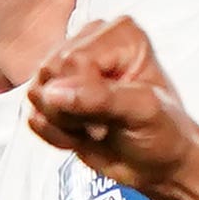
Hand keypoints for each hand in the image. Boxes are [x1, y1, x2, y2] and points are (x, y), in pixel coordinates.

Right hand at [23, 16, 196, 193]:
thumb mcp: (144, 112)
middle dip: (73, 110)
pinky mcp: (55, 94)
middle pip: (49, 73)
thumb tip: (55, 93)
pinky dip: (56, 134)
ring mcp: (70, 69)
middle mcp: (91, 43)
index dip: (85, 95)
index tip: (112, 114)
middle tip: (104, 122)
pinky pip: (33, 115)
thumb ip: (100, 99)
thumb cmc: (165, 133)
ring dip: (64, 123)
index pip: (73, 60)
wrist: (159, 164)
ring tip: (95, 128)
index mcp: (120, 35)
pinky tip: (81, 134)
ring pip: (36, 94)